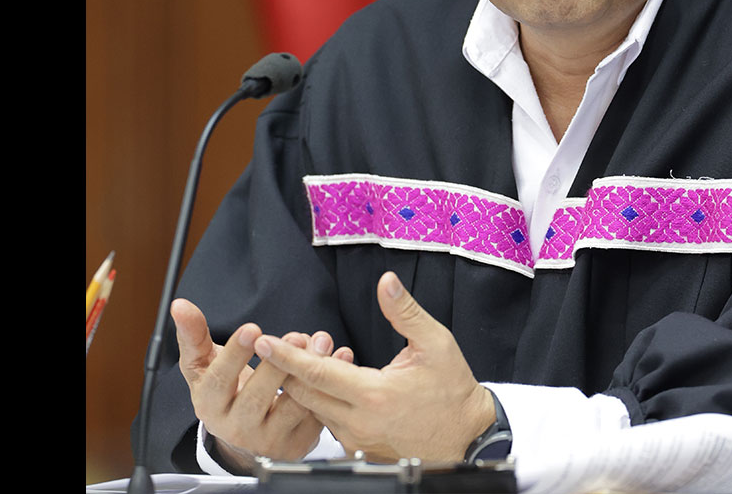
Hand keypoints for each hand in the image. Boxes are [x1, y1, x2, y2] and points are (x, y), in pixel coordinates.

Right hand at [170, 299, 353, 472]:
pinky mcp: (295, 444)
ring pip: (291, 408)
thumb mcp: (204, 365)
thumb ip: (193, 335)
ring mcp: (267, 440)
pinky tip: (340, 358)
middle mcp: (236, 428)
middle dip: (277, 365)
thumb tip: (180, 305)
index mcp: (210, 406)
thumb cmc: (224, 390)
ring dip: (309, 373)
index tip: (252, 329)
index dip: (235, 355)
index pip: (220, 381)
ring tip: (321, 343)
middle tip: (295, 337)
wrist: (243, 432)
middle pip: (257, 398)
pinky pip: (316, 416)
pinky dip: (330, 386)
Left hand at [249, 271, 492, 463]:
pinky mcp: (359, 450)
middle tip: (281, 344)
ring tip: (304, 359)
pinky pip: (329, 424)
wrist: (467, 436)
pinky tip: (327, 385)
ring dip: (304, 386)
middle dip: (288, 369)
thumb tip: (386, 282)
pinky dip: (321, 403)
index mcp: (374, 394)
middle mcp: (360, 422)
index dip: (286, 355)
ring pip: (314, 410)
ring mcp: (357, 440)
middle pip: (304, 395)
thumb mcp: (436, 343)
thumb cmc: (453, 390)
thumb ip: (405, 311)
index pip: (317, 373)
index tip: (263, 341)